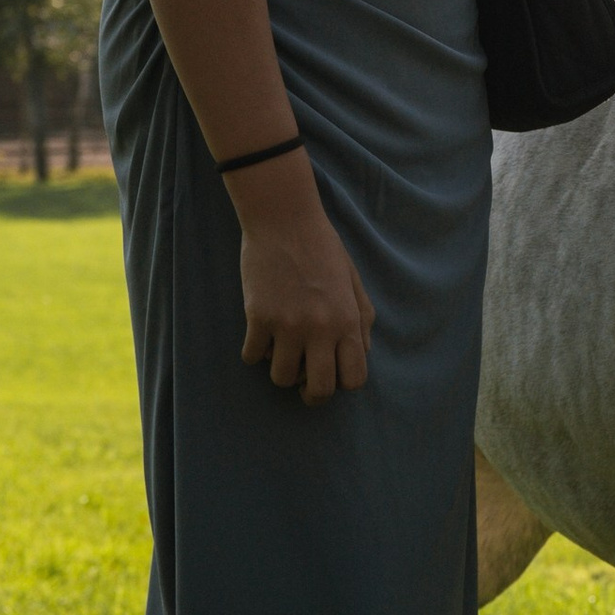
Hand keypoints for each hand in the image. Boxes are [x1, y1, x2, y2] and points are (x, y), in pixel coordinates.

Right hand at [231, 155, 373, 402]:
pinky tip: (261, 335)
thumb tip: (362, 354)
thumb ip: (362, 319)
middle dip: (311, 393)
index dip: (342, 384)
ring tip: (281, 350)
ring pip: (281, 378)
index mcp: (348, 321)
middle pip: (319, 390)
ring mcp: (287, 325)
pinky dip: (255, 352)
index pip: (353, 379)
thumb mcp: (352, 281)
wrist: (285, 220)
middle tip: (303, 381)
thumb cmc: (323, 248)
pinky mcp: (258, 317)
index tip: (331, 374)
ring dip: (281, 370)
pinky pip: (253, 357)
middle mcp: (320, 329)